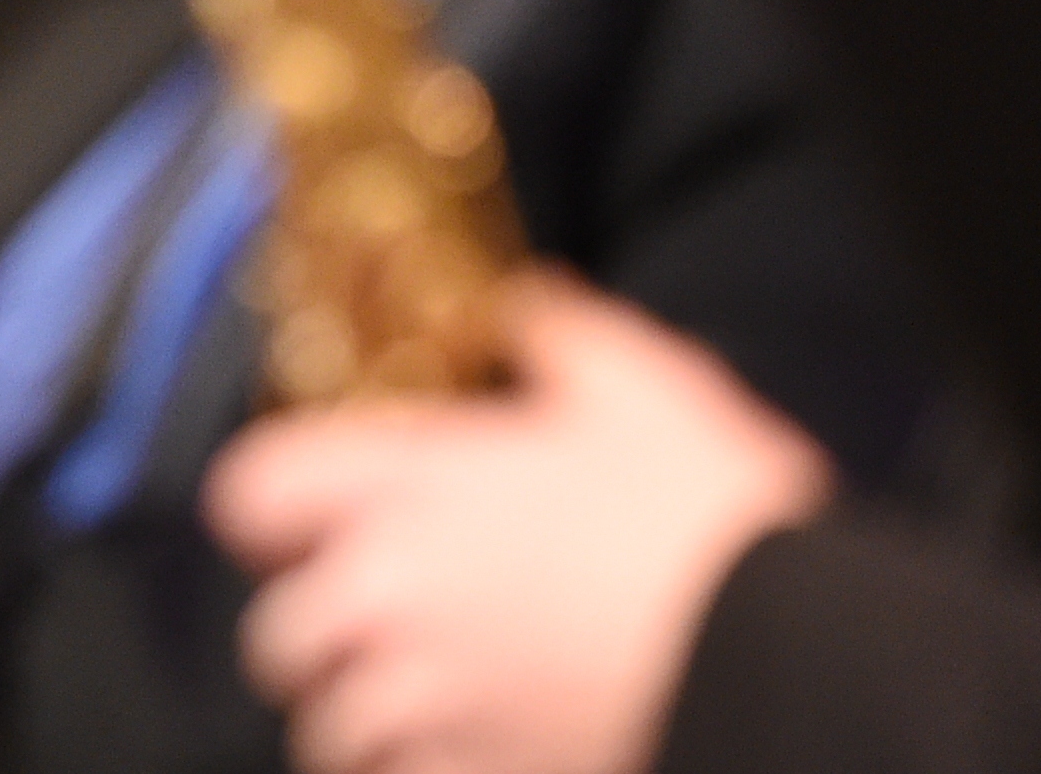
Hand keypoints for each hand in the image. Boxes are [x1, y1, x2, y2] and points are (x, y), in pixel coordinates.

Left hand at [201, 268, 832, 773]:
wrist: (792, 658)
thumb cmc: (714, 522)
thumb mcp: (644, 386)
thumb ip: (562, 338)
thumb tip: (527, 311)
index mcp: (412, 488)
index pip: (248, 496)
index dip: (272, 514)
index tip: (308, 526)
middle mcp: (393, 598)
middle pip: (276, 637)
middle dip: (318, 641)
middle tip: (381, 635)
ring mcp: (430, 705)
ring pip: (326, 735)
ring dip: (363, 725)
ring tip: (428, 710)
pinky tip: (476, 755)